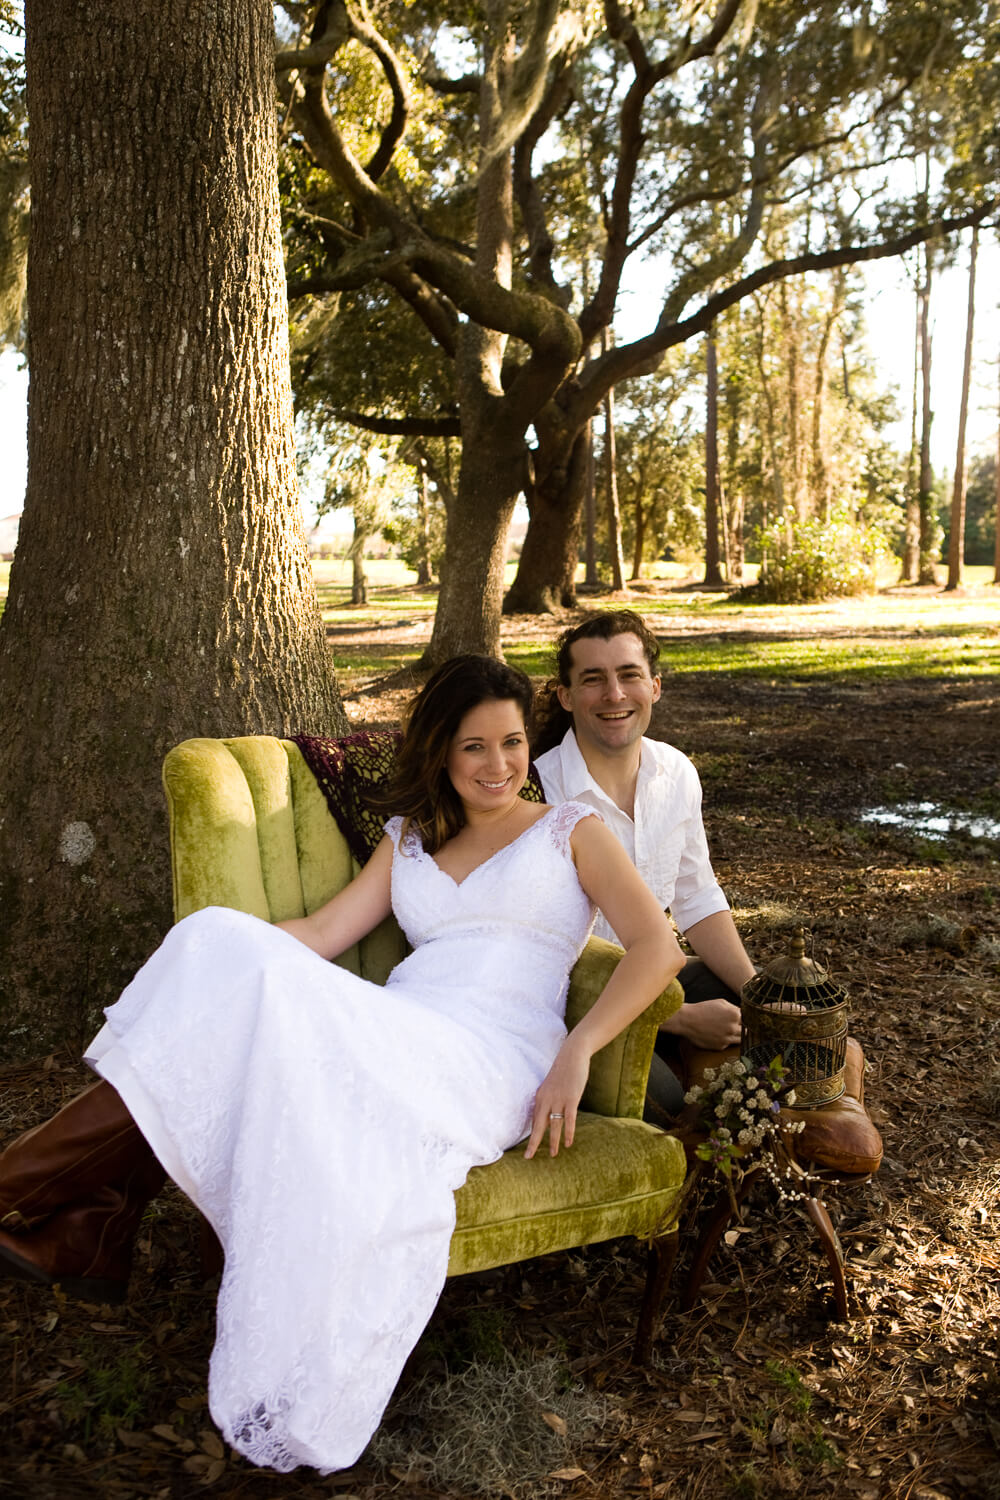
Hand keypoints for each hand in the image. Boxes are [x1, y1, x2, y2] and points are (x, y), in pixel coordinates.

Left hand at [524, 1038, 590, 1158]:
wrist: (572, 1055)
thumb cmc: (563, 1071)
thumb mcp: (551, 1086)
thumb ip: (548, 1099)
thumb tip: (547, 1112)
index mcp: (540, 1097)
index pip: (534, 1120)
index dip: (532, 1135)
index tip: (529, 1147)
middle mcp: (546, 1100)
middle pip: (538, 1126)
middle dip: (533, 1143)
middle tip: (528, 1157)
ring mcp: (558, 1100)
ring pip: (554, 1125)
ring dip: (553, 1141)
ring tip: (553, 1155)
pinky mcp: (571, 1099)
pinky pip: (569, 1119)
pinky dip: (568, 1132)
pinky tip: (568, 1144)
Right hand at [665, 998, 741, 1050]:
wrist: (687, 1020)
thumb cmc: (703, 1009)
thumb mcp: (721, 1003)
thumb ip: (735, 1008)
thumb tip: (743, 1014)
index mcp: (735, 1015)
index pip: (749, 1019)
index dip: (746, 1019)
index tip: (745, 1019)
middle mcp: (733, 1028)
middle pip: (747, 1031)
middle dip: (744, 1028)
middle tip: (740, 1027)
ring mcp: (727, 1039)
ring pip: (740, 1040)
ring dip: (738, 1036)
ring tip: (731, 1032)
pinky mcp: (720, 1047)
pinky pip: (728, 1045)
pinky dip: (726, 1041)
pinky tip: (719, 1035)